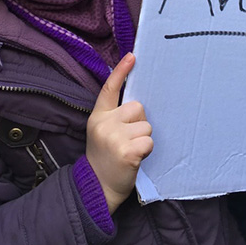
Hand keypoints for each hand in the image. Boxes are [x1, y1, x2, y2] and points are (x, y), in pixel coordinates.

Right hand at [86, 53, 152, 213]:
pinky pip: (148, 140)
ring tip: (130, 151)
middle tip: (127, 140)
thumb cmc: (105, 158)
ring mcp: (115, 137)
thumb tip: (137, 104)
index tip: (132, 56)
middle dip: (139, 122)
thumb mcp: (101, 132)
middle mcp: (104, 124)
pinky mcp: (127, 151)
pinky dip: (146, 150)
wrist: (97, 188)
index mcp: (98, 117)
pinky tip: (135, 159)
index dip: (121, 71)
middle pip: (138, 107)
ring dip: (143, 138)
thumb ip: (114, 116)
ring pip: (146, 125)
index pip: (109, 89)